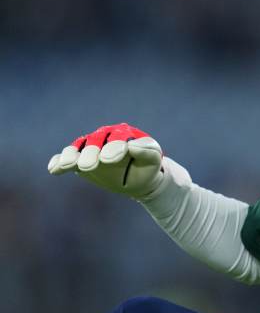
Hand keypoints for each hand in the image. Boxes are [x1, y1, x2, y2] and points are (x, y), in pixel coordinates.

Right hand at [48, 123, 163, 197]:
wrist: (139, 178)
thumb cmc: (147, 166)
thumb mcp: (152, 158)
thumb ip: (146, 151)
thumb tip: (131, 145)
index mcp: (124, 134)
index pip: (117, 137)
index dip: (112, 147)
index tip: (108, 159)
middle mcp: (105, 137)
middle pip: (95, 141)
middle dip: (90, 153)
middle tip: (88, 166)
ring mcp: (91, 147)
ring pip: (79, 147)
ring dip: (72, 156)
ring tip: (67, 166)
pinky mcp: (80, 159)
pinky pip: (66, 158)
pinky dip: (59, 162)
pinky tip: (53, 169)